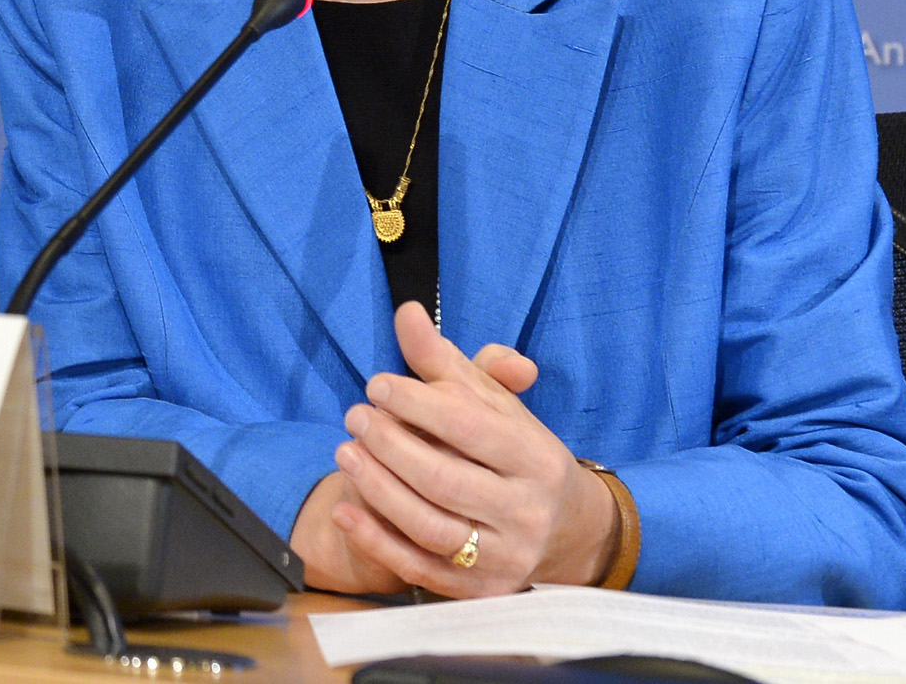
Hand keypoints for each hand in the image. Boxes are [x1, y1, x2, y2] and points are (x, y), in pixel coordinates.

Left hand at [323, 302, 615, 597]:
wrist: (562, 528)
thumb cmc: (511, 451)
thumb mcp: (489, 402)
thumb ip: (444, 360)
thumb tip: (407, 313)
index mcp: (536, 458)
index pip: (468, 426)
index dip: (416, 403)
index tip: (376, 384)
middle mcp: (527, 511)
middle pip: (442, 478)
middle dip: (389, 444)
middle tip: (354, 416)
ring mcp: (506, 556)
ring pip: (428, 525)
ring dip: (377, 488)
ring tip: (344, 452)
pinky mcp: (481, 591)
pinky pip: (419, 568)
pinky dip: (375, 540)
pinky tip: (343, 509)